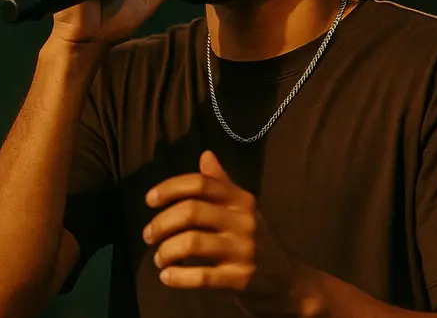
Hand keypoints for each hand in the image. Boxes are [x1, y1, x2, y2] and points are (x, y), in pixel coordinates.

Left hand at [143, 151, 320, 315]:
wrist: (288, 281)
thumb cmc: (257, 240)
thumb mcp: (244, 209)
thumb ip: (222, 183)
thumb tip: (205, 154)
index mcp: (241, 200)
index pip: (201, 184)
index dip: (170, 188)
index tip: (149, 200)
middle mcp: (243, 221)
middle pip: (191, 212)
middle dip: (162, 223)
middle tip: (148, 235)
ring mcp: (242, 250)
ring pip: (192, 243)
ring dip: (166, 250)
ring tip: (158, 258)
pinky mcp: (240, 279)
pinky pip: (201, 277)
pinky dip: (178, 277)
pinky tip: (167, 277)